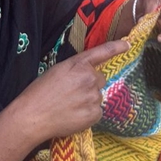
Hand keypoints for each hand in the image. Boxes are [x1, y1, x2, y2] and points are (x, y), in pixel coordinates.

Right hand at [13, 39, 128, 142]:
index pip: (102, 52)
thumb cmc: (39, 92)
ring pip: (97, 96)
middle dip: (90, 84)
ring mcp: (93, 96)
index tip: (127, 45)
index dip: (117, 47)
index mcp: (78, 64)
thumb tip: (88, 75)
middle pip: (100, 79)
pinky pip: (97, 112)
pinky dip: (88, 114)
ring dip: (88, 100)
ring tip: (69, 106)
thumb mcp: (58, 71)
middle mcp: (89, 78)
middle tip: (72, 93)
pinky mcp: (94, 114)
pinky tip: (73, 115)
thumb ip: (76, 69)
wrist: (33, 116)